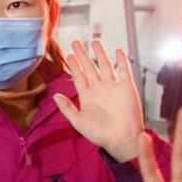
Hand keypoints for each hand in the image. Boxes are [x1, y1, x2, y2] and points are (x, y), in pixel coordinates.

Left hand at [54, 40, 143, 162]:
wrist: (121, 139)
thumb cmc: (99, 133)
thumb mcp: (78, 121)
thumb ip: (67, 107)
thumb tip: (55, 95)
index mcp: (87, 96)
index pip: (79, 77)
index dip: (73, 65)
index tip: (68, 55)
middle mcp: (99, 89)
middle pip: (90, 67)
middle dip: (83, 55)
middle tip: (76, 42)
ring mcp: (113, 87)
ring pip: (106, 66)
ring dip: (100, 54)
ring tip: (94, 42)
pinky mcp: (127, 88)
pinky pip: (124, 71)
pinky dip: (121, 61)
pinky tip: (118, 51)